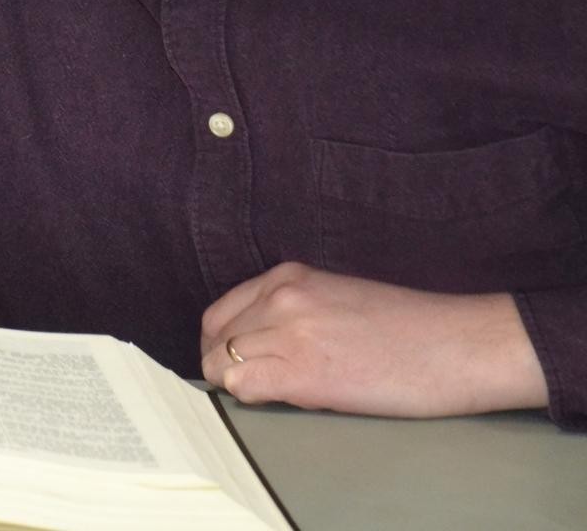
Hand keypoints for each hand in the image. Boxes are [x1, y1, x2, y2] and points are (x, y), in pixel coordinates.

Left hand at [201, 261, 547, 417]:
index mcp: (288, 277)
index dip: (223, 344)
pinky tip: (284, 398)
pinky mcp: (302, 371)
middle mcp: (281, 298)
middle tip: (257, 384)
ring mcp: (289, 332)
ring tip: (278, 391)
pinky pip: (242, 385)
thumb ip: (292, 311)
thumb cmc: (412, 329)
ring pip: (221, 363)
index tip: (238, 362)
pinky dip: (251, 396)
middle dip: (226, 364)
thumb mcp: (337, 297)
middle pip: (215, 339)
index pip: (221, 313)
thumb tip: (255, 344)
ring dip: (239, 383)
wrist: (460, 345)